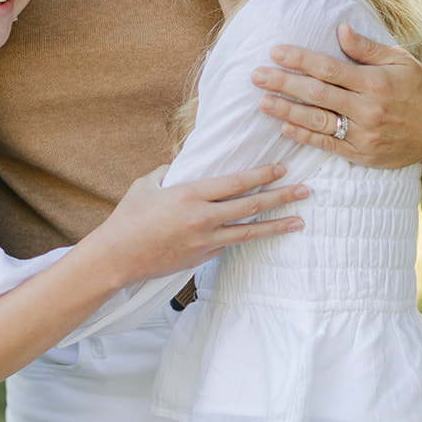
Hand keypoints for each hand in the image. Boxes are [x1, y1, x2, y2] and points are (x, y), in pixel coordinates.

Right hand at [93, 162, 305, 288]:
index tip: (281, 168)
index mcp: (190, 194)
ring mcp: (204, 241)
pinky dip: (240, 236)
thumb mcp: (148, 184)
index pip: (236, 182)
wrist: (117, 257)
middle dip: (281, 197)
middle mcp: (202, 218)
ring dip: (277, 225)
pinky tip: (254, 232)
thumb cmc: (129, 217)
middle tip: (304, 191)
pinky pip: (227, 244)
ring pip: (249, 231)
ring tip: (299, 220)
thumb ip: (171, 172)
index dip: (261, 174)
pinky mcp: (201, 258)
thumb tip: (187, 163)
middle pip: (251, 205)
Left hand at [252, 24, 421, 172]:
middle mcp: (368, 109)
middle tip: (255, 75)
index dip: (299, 59)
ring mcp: (365, 135)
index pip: (328, 68)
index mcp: (375, 82)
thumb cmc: (420, 88)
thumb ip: (366, 48)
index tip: (275, 51)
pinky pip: (328, 146)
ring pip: (318, 122)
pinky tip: (285, 128)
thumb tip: (338, 29)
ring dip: (287, 112)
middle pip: (317, 94)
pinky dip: (305, 137)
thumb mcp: (399, 60)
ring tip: (262, 102)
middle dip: (283, 83)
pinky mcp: (364, 155)